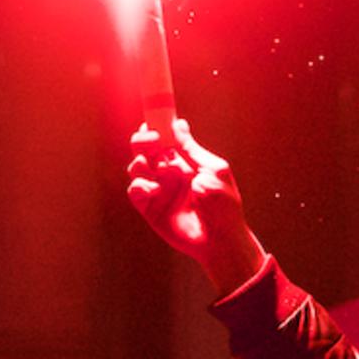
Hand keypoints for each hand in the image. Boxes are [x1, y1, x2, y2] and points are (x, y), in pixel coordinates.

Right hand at [127, 120, 265, 292]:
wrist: (220, 239)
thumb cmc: (224, 205)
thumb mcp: (212, 170)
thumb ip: (191, 149)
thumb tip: (178, 124)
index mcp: (185, 160)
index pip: (165, 137)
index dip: (156, 126)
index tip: (153, 119)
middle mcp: (169, 173)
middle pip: (145, 149)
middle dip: (143, 140)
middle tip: (151, 140)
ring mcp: (159, 190)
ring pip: (136, 167)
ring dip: (139, 162)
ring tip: (156, 169)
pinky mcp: (150, 208)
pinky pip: (135, 190)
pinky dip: (139, 186)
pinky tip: (153, 190)